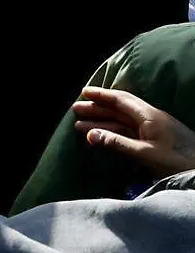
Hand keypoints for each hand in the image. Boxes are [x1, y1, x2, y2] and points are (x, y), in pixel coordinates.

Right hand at [74, 86, 194, 176]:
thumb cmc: (176, 161)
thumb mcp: (144, 153)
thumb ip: (116, 142)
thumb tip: (89, 134)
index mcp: (149, 116)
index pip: (121, 100)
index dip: (102, 95)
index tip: (84, 92)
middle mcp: (150, 119)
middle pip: (120, 109)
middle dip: (97, 108)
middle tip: (76, 109)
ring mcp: (153, 129)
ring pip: (122, 121)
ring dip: (102, 122)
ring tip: (80, 124)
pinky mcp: (155, 140)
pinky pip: (128, 131)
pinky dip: (112, 132)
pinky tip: (102, 136)